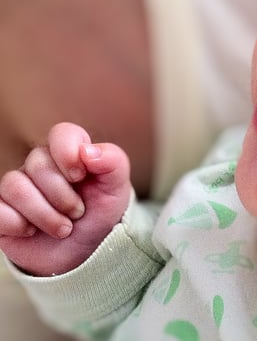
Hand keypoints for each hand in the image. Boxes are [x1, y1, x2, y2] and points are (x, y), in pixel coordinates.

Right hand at [0, 122, 130, 275]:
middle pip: (37, 163)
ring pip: (14, 186)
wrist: (83, 252)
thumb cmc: (99, 213)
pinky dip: (17, 224)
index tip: (80, 177)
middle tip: (78, 213)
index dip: (68, 153)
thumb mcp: (117, 189)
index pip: (61, 133)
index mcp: (70, 153)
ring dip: (44, 214)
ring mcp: (18, 188)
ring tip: (63, 229)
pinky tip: (32, 232)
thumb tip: (88, 151)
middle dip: (62, 195)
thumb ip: (113, 162)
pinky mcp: (2, 211)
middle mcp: (40, 166)